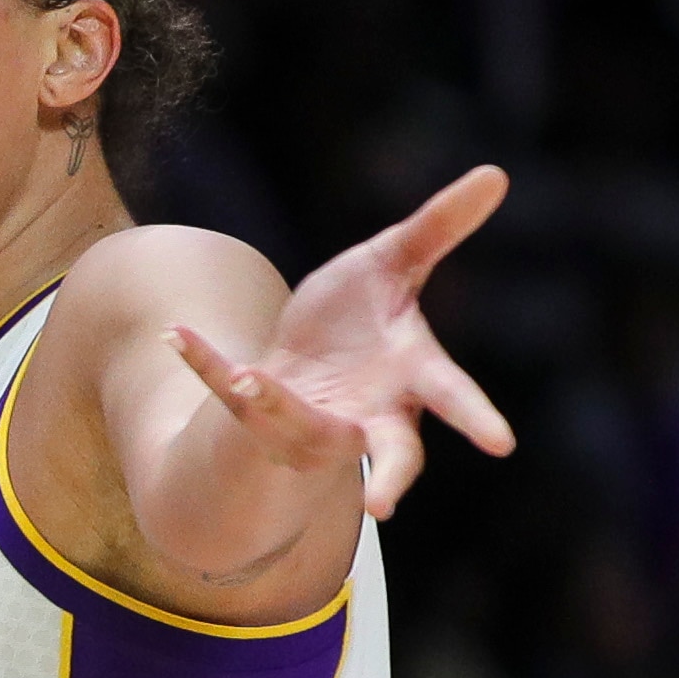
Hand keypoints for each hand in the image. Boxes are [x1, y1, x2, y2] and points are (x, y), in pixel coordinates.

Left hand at [168, 163, 514, 520]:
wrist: (305, 359)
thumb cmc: (364, 317)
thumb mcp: (395, 263)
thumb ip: (439, 227)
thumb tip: (497, 173)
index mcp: (409, 376)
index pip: (448, 397)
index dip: (475, 419)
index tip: (502, 442)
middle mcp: (366, 411)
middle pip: (387, 452)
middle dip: (386, 475)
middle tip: (382, 503)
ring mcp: (311, 418)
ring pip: (298, 428)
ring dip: (276, 408)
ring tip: (250, 381)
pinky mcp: (257, 409)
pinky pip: (227, 387)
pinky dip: (203, 359)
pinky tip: (176, 334)